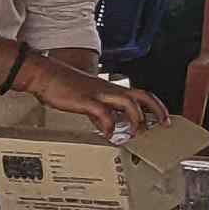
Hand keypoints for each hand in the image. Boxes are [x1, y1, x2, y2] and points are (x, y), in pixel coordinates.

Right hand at [16, 56, 164, 136]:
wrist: (44, 75)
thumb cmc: (62, 85)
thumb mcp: (86, 99)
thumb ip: (98, 112)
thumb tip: (106, 126)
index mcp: (109, 88)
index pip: (140, 94)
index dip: (155, 105)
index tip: (163, 118)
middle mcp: (108, 89)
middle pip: (141, 95)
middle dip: (156, 109)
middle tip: (164, 124)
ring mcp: (98, 93)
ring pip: (127, 102)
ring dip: (136, 118)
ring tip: (136, 133)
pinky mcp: (86, 100)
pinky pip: (103, 113)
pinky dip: (109, 125)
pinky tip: (108, 134)